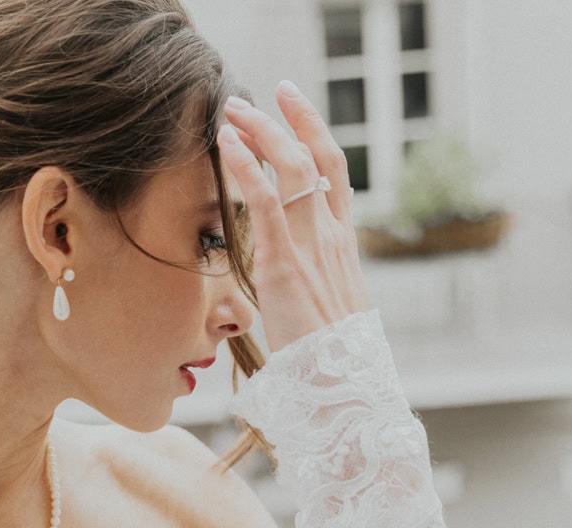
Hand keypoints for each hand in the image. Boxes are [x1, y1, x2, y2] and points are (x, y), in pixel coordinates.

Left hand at [218, 81, 371, 352]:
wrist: (342, 391)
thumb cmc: (331, 365)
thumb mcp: (324, 316)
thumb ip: (309, 290)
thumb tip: (292, 288)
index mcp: (343, 248)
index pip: (335, 178)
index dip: (317, 138)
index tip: (297, 109)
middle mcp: (332, 239)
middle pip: (319, 160)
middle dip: (293, 121)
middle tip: (270, 91)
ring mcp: (312, 249)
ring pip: (294, 170)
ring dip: (263, 133)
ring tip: (235, 111)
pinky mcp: (285, 264)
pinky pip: (267, 203)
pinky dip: (248, 167)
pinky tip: (229, 144)